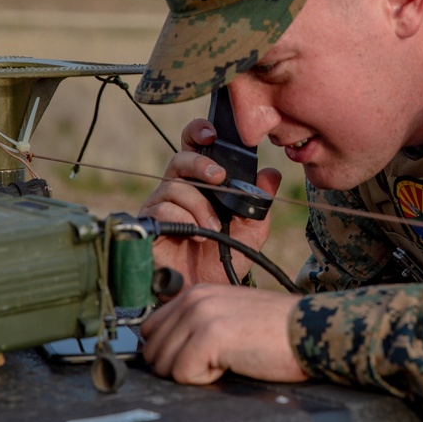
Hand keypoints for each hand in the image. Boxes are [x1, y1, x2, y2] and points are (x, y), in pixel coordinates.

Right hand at [139, 118, 282, 287]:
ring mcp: (162, 205)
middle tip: (218, 178)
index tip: (212, 134)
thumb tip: (271, 175)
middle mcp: (179, 189)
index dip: (198, 133)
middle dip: (200, 165)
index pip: (194, 147)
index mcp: (202, 182)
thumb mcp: (252, 229)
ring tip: (212, 228)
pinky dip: (184, 221)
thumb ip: (260, 202)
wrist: (206, 289)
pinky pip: (163, 210)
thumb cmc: (225, 256)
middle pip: (180, 160)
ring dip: (198, 206)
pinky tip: (195, 236)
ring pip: (174, 187)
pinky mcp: (151, 224)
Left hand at [140, 284, 308, 384]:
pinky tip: (231, 364)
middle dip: (178, 366)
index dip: (169, 352)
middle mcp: (194, 299)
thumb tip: (166, 351)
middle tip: (215, 361)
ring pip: (164, 364)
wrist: (309, 330)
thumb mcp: (230, 316)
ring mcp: (200, 315)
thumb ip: (197, 324)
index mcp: (196, 293)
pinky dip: (206, 379)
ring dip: (193, 373)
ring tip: (226, 360)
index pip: (151, 329)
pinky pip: (183, 374)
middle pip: (153, 350)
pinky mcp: (210, 336)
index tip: (194, 358)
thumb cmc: (276, 331)